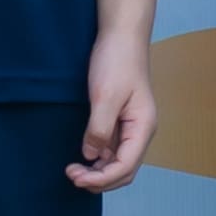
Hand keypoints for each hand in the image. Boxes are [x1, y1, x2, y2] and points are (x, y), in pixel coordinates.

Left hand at [71, 30, 153, 194]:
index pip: (126, 166)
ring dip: (98, 171)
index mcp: (143, 127)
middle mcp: (140, 131)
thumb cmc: (117, 61)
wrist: (121, 36)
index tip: (76, 178)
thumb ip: (99, 129)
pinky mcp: (120, 120)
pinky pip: (111, 148)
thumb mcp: (105, 96)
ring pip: (117, 161)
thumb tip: (91, 156)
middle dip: (100, 179)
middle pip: (124, 169)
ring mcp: (130, 126)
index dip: (102, 178)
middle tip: (72, 176)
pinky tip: (82, 157)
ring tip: (73, 170)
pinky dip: (98, 158)